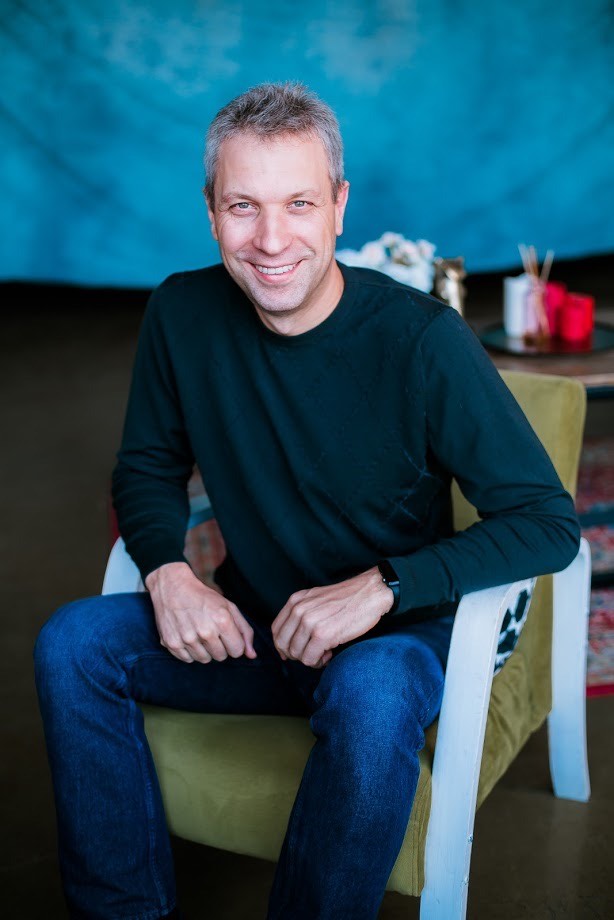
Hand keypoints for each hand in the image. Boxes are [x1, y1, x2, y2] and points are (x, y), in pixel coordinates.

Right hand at [145, 562, 256, 663]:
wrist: (172, 587)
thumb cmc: (204, 598)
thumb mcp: (229, 607)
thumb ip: (245, 631)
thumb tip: (252, 655)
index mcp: (222, 620)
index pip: (237, 651)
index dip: (234, 643)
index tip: (227, 635)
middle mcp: (205, 631)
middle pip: (221, 657)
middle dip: (219, 647)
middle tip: (211, 632)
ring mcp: (187, 638)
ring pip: (204, 660)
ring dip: (204, 650)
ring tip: (198, 633)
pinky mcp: (172, 643)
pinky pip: (188, 660)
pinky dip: (189, 651)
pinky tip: (187, 635)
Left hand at [271, 566, 393, 667]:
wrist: (370, 593)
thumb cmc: (347, 599)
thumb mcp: (316, 599)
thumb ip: (301, 614)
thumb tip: (289, 643)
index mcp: (296, 600)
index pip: (276, 630)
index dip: (282, 646)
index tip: (293, 653)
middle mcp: (299, 610)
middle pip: (283, 644)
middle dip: (296, 655)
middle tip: (313, 653)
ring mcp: (309, 622)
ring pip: (296, 654)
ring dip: (310, 659)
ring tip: (325, 652)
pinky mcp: (322, 635)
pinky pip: (310, 659)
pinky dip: (319, 662)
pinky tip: (330, 654)